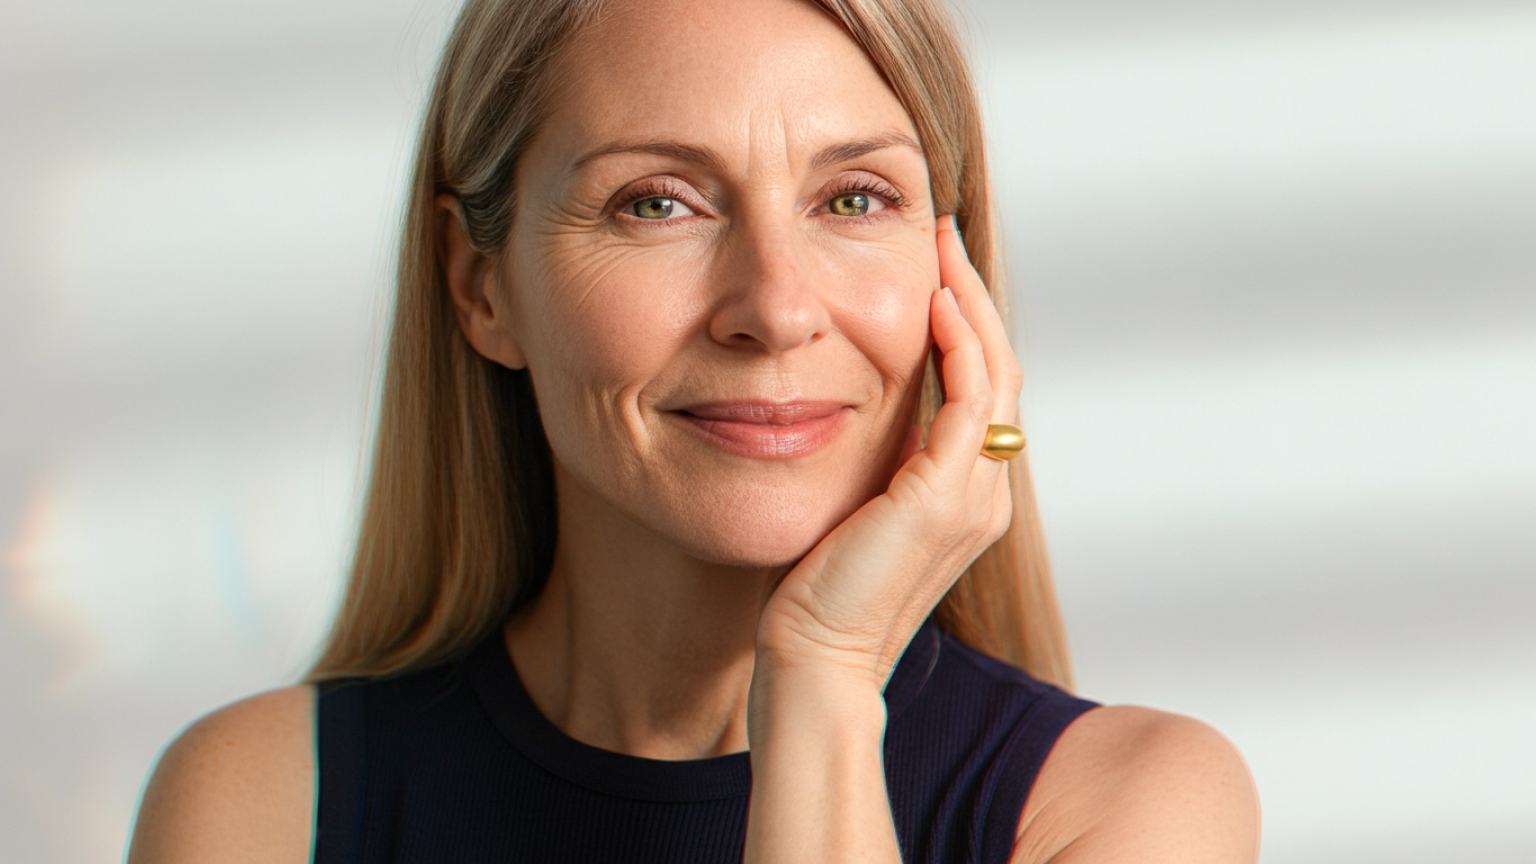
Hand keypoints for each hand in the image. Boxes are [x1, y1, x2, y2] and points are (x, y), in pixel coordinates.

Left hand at [752, 214, 1023, 692]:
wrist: (812, 659)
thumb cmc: (817, 593)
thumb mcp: (853, 510)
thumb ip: (873, 464)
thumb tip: (843, 406)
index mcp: (967, 495)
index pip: (983, 390)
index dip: (965, 324)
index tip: (933, 269)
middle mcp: (985, 493)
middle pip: (1000, 370)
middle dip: (973, 296)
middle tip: (943, 235)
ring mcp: (973, 497)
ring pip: (995, 374)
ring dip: (970, 303)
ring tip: (940, 247)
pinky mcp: (944, 498)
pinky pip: (970, 398)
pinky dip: (958, 343)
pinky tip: (932, 300)